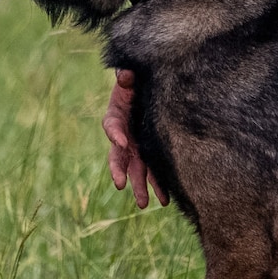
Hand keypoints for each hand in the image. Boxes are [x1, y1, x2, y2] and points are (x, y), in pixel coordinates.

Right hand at [104, 70, 165, 208]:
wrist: (147, 90)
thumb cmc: (137, 83)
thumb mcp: (131, 77)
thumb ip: (127, 78)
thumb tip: (126, 74)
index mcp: (116, 116)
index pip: (112, 125)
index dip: (115, 133)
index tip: (122, 140)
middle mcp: (124, 135)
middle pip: (119, 156)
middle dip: (120, 171)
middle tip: (120, 184)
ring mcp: (137, 147)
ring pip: (136, 170)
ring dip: (139, 187)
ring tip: (144, 204)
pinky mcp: (151, 154)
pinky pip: (154, 171)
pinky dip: (159, 186)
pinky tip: (166, 200)